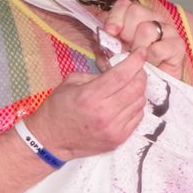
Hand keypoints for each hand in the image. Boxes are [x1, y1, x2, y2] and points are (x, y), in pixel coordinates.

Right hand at [22, 55, 154, 160]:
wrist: (52, 140)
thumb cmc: (58, 109)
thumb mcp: (71, 83)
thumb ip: (96, 75)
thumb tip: (118, 69)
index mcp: (90, 96)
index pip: (122, 75)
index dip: (135, 61)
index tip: (141, 52)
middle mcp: (105, 113)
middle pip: (136, 88)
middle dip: (140, 74)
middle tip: (136, 69)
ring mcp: (114, 129)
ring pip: (140, 102)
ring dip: (138, 90)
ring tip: (128, 86)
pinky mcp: (119, 139)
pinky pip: (137, 116)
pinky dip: (135, 106)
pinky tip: (126, 102)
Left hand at [103, 0, 186, 82]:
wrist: (151, 90)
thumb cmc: (132, 71)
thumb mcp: (111, 55)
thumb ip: (104, 43)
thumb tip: (97, 33)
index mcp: (136, 18)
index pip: (125, 4)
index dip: (115, 17)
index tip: (110, 32)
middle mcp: (153, 19)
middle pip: (136, 11)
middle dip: (126, 32)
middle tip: (126, 49)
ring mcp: (168, 31)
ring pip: (147, 28)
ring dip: (139, 48)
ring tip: (139, 59)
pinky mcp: (177, 46)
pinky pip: (158, 47)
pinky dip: (151, 58)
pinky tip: (151, 65)